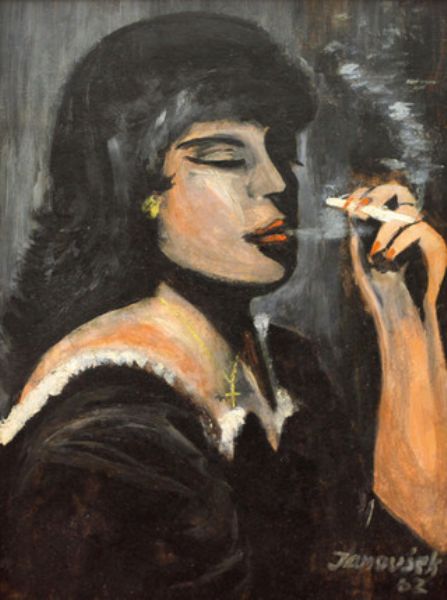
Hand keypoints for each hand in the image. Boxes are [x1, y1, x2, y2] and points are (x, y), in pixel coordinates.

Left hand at [343, 183, 446, 314]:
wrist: (402, 317)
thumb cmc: (381, 295)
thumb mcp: (363, 265)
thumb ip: (358, 242)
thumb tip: (352, 215)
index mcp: (390, 228)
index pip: (383, 199)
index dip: (367, 194)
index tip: (347, 201)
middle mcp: (407, 227)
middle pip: (400, 191)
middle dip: (377, 195)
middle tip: (359, 208)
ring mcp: (423, 235)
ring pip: (406, 212)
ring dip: (385, 230)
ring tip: (376, 253)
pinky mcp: (436, 246)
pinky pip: (417, 230)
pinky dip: (399, 243)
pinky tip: (390, 258)